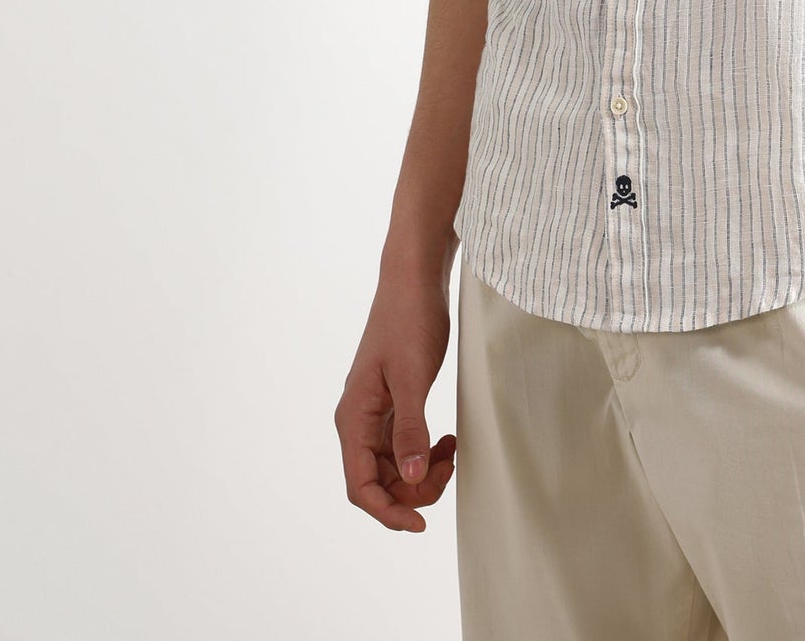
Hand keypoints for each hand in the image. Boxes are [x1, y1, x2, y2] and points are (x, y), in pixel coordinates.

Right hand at [335, 268, 456, 531]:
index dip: (388, 511)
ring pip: (394, 466)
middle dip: (414, 489)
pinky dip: (426, 452)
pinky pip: (405, 445)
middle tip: (449, 470)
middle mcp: (358, 421)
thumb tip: (412, 478)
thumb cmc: (409, 320)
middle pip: (379, 482)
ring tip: (451, 453)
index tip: (422, 523)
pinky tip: (447, 442)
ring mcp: (375, 413)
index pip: (360, 486)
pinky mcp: (393, 403)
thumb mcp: (412, 376)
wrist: (414, 281)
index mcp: (353, 418)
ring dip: (422, 472)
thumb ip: (411, 428)